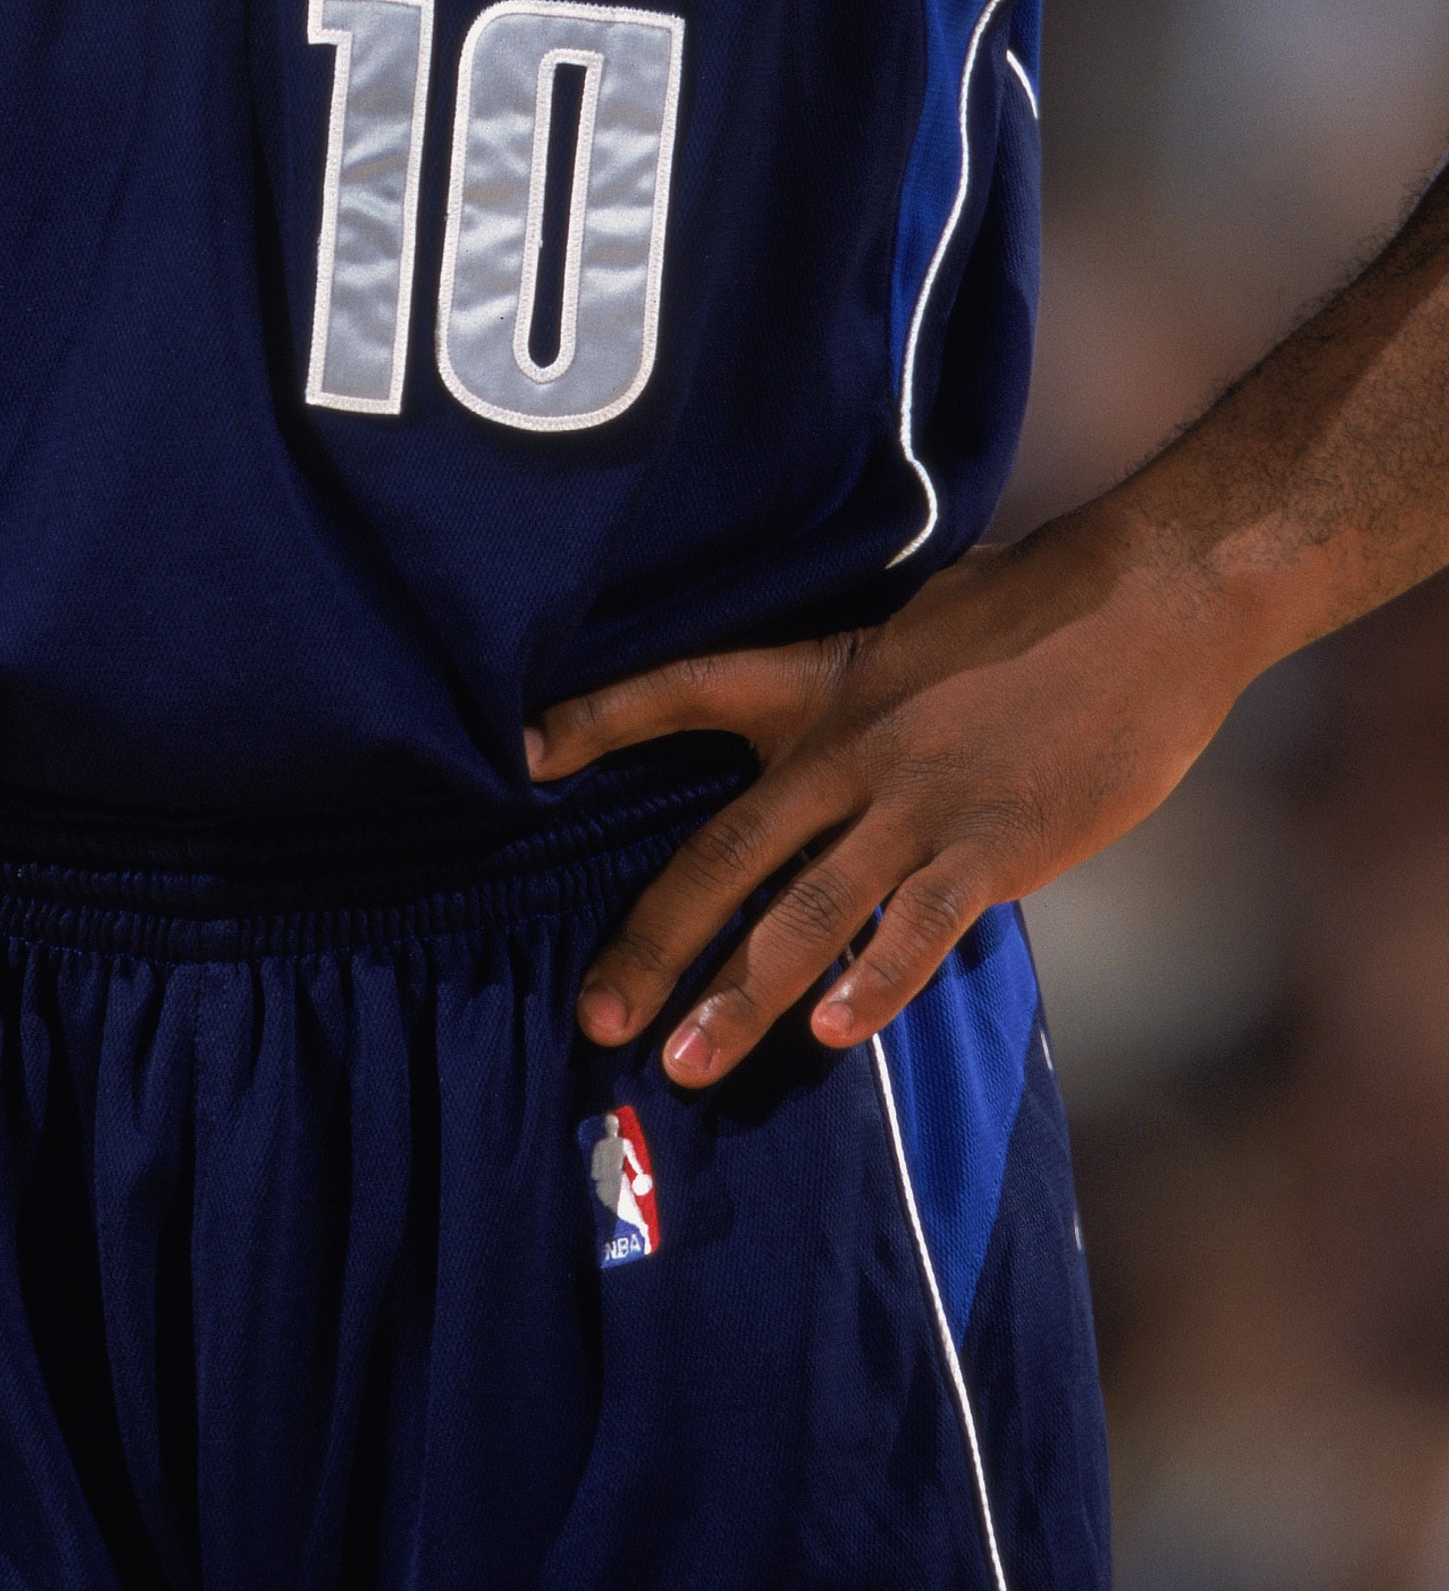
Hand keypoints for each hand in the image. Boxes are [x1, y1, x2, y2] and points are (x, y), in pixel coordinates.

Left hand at [527, 510, 1249, 1082]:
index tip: (524, 751)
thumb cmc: (1034, 608)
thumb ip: (855, 685)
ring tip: (686, 1066)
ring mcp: (921, 802)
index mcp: (824, 676)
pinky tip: (829, 1036)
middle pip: (726, 850)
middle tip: (597, 1019)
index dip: (601, 717)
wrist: (1148, 604)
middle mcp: (851, 745)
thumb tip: (822, 735)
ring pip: (806, 914)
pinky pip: (917, 931)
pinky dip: (872, 985)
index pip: (686, 686)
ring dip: (741, 998)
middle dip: (654, 941)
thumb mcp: (913, 623)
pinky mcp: (996, 846)